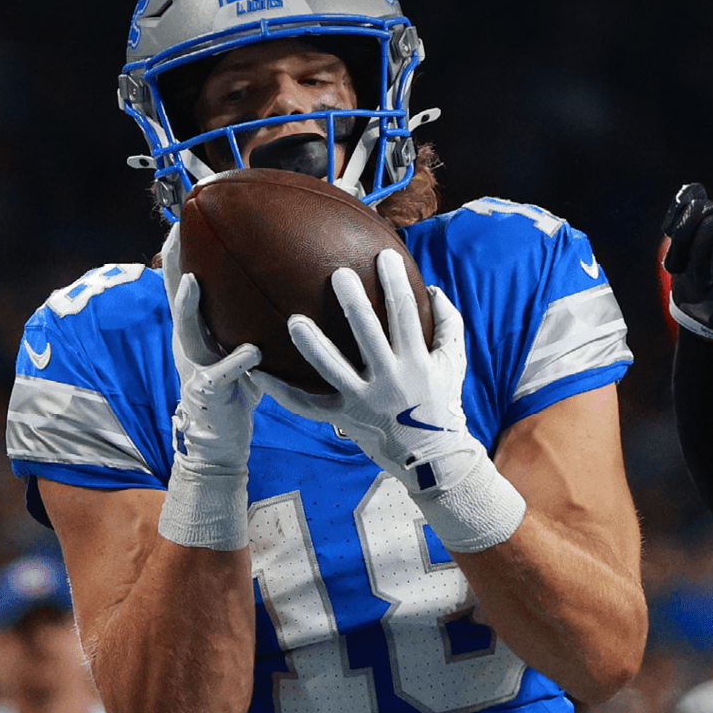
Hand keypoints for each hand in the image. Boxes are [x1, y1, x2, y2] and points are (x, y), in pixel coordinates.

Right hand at [157, 227, 262, 549]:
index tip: (187, 214)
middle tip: (177, 234)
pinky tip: (252, 353)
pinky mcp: (209, 392)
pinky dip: (236, 363)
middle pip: (174, 296)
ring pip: (186, 331)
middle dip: (172, 264)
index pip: (185, 279)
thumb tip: (292, 280)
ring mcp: (195, 365)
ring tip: (194, 284)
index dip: (182, 249)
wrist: (222, 436)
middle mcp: (191, 341)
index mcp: (200, 327)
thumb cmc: (242, 384)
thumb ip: (257, 315)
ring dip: (187, 306)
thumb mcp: (246, 342)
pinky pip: (221, 375)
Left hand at [254, 248, 525, 551]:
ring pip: (332, 369)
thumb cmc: (444, 402)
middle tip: (338, 274)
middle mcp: (389, 379)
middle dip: (353, 302)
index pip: (405, 313)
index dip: (396, 283)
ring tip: (294, 321)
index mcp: (416, 361)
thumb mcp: (454, 363)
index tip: (385, 255)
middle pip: (368, 334)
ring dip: (313, 344)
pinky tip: (257, 373)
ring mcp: (363, 400)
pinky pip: (307, 405)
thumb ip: (447, 324)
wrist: (433, 457)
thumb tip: (433, 289)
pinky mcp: (343, 417)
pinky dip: (281, 391)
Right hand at [662, 182, 712, 338]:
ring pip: (694, 208)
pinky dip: (673, 216)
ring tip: (677, 267)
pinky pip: (685, 197)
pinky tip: (669, 233)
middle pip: (711, 222)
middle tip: (701, 283)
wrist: (705, 305)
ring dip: (680, 242)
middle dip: (699, 256)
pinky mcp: (698, 215)